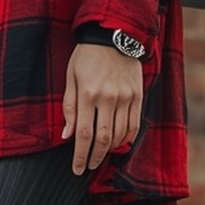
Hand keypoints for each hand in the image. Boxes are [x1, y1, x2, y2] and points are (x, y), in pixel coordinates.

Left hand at [62, 42, 143, 174]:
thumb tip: (67, 136)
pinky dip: (126, 138)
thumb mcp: (71, 78)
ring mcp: (125, 97)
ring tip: (100, 154)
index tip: (77, 170)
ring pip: (120, 135)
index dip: (80, 156)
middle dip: (95, 157)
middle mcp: (108, 98)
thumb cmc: (86, 56)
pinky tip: (118, 143)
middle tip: (88, 166)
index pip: (83, 135)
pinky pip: (134, 124)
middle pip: (103, 139)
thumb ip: (69, 108)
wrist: (114, 34)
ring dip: (109, 149)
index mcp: (88, 94)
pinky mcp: (137, 95)